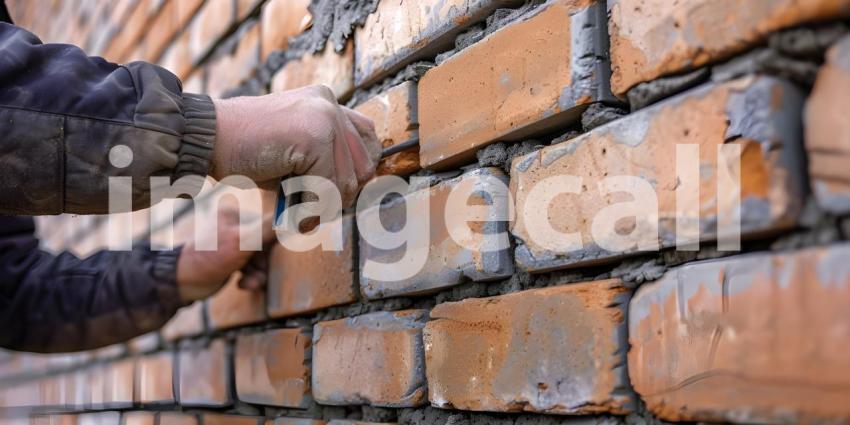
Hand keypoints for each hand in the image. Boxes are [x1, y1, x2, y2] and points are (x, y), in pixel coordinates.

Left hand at [175, 198, 274, 301]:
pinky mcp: (231, 261)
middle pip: (266, 246)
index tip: (274, 257)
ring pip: (260, 260)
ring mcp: (232, 245)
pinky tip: (242, 284)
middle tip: (258, 274)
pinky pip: (251, 269)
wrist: (182, 283)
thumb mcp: (244, 240)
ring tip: (251, 283)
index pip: (269, 226)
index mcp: (235, 214)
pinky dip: (251, 279)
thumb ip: (271, 227)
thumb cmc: (210, 257)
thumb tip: (301, 213)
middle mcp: (234, 226)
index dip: (275, 245)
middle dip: (264, 264)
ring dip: (258, 275)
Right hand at [210, 85, 380, 206]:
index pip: (369, 143)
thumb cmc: (245, 153)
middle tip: (309, 213)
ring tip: (296, 214)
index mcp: (326, 102)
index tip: (336, 197)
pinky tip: (288, 210)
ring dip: (322, 208)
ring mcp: (324, 117)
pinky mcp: (315, 136)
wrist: (205, 139)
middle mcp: (330, 104)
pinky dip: (309, 209)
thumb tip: (355, 196)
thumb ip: (326, 166)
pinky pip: (328, 188)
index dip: (356, 176)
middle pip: (364, 168)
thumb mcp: (294, 156)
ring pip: (348, 183)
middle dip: (340, 198)